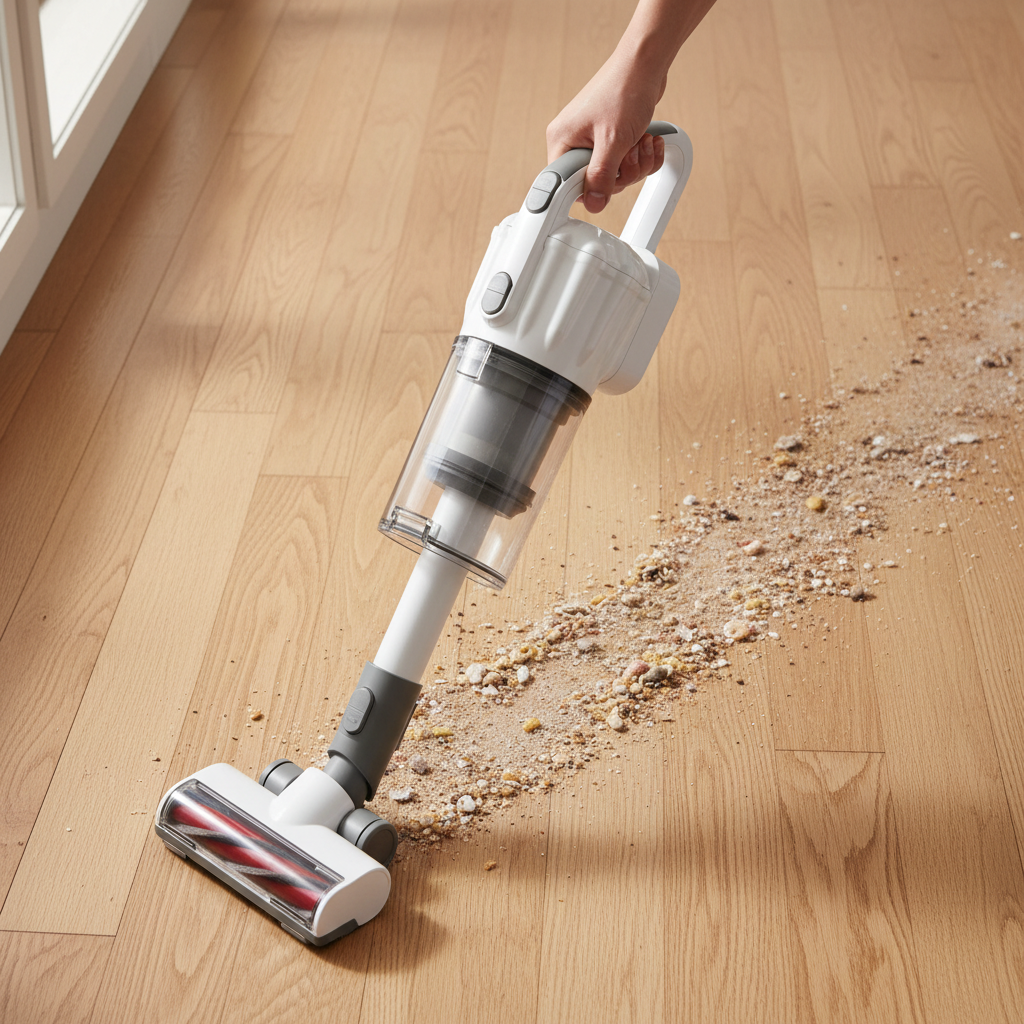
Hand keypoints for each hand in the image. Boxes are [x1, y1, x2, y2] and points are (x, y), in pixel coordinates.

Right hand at [546, 56, 667, 213]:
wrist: (646, 63)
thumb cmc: (624, 90)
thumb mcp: (612, 141)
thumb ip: (601, 177)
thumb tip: (594, 205)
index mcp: (562, 141)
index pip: (565, 185)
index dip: (587, 190)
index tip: (605, 186)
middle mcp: (573, 141)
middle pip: (594, 183)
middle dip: (621, 174)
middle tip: (629, 153)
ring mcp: (593, 141)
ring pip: (614, 176)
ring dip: (636, 164)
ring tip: (641, 141)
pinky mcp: (610, 139)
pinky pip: (625, 163)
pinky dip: (642, 156)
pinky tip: (648, 140)